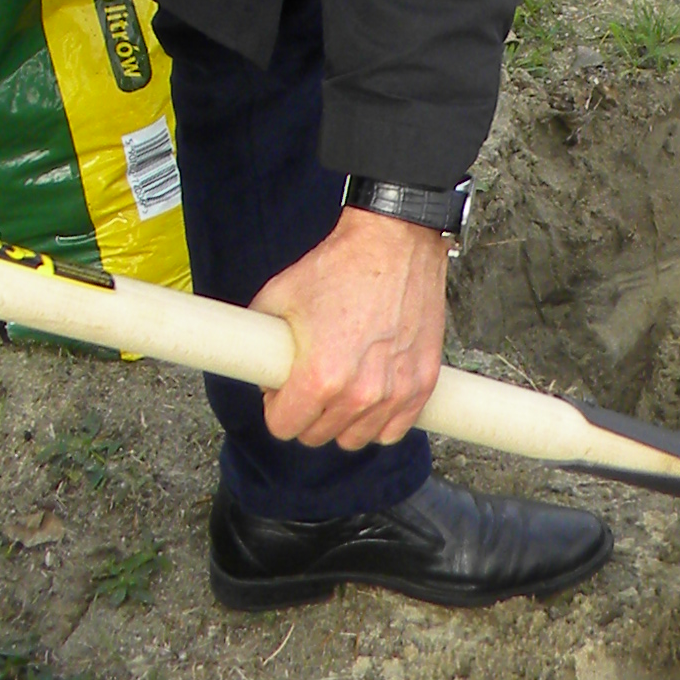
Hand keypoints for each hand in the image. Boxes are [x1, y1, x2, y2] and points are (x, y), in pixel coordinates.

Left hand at [254, 208, 447, 450]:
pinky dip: (380, 419)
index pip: (283, 427)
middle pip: (317, 436)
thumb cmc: (341, 265)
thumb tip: (257, 367)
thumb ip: (260, 340)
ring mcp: (395, 392)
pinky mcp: (422, 384)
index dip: (276, 406)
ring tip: (342, 383)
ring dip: (343, 418)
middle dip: (307, 412)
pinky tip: (372, 393)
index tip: (281, 391)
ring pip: (354, 438)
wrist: (395, 241)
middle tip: (312, 379)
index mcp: (319, 376)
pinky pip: (393, 431)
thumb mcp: (278, 296)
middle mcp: (358, 393)